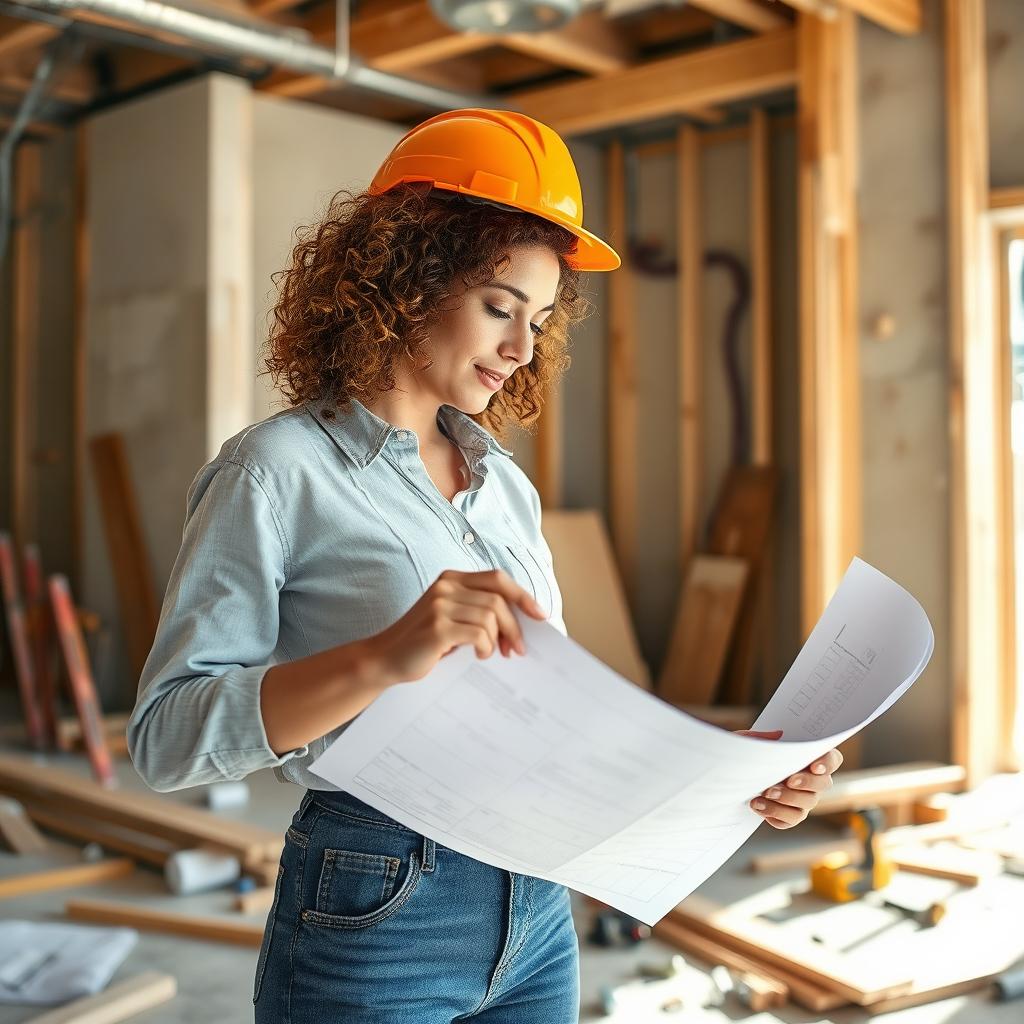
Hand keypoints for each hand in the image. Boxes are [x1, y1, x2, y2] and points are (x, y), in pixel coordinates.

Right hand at [366, 569, 546, 685]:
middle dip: (514, 626)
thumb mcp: (450, 616)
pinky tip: (479, 655)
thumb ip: (477, 610)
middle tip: (518, 649)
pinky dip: (486, 647)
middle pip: (498, 600)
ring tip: (491, 653)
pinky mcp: (438, 627)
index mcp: (451, 578)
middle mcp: (445, 586)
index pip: (497, 578)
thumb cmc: (423, 641)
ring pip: (491, 617)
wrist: (384, 658)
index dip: (522, 596)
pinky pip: (479, 634)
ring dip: (498, 640)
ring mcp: (440, 605)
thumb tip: (520, 622)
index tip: (540, 615)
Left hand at [744, 741, 843, 828]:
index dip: (828, 762)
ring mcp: (802, 800)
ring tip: (766, 793)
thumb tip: (779, 735)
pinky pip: (790, 820)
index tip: (814, 765)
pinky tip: (759, 805)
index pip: (832, 759)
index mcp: (807, 757)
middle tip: (789, 781)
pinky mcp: (789, 816)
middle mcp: (811, 780)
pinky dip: (776, 814)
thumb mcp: (746, 740)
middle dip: (808, 782)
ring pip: (808, 803)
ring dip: (788, 799)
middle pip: (824, 784)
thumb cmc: (744, 754)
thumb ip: (761, 737)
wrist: (730, 774)